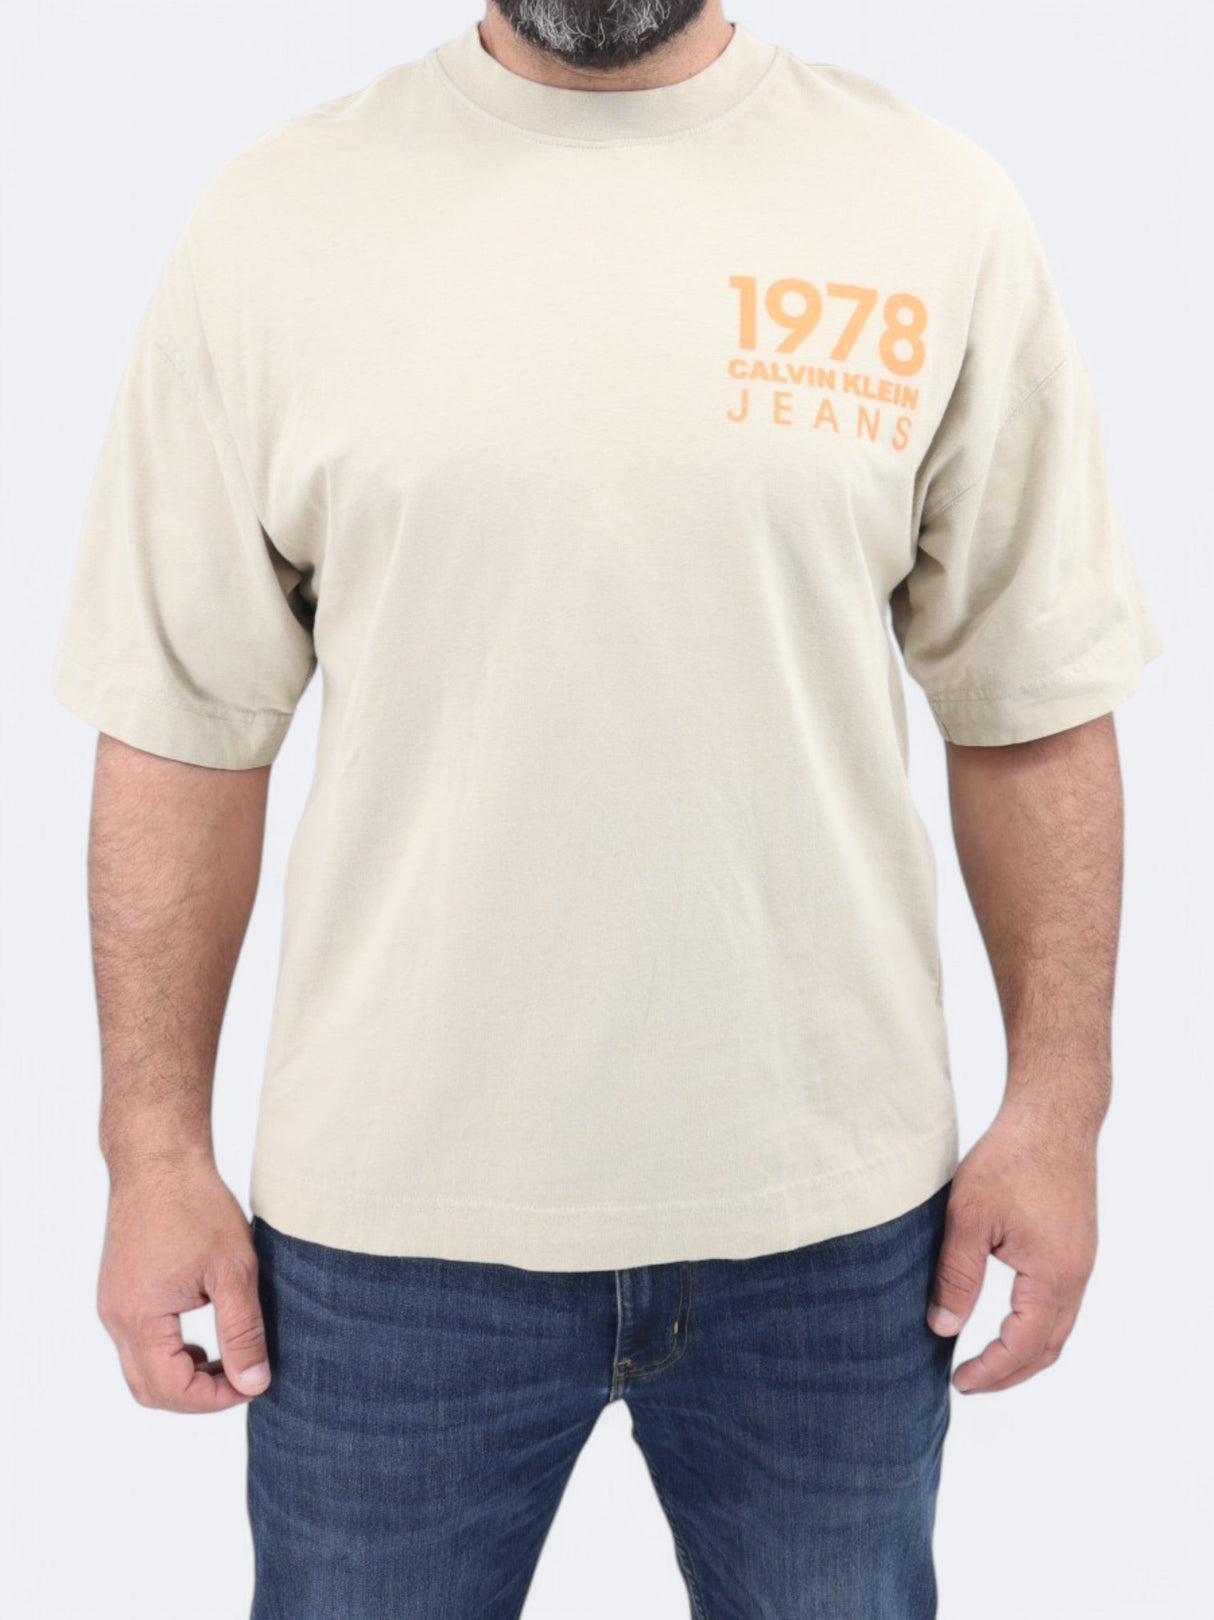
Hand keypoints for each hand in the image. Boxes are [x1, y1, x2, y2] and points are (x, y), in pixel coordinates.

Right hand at [97, 1157, 271, 1412]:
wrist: (159, 1160)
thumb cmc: (196, 1205)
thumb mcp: (234, 1270)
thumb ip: (243, 1331)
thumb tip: (254, 1382)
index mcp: (140, 1317)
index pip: (173, 1390)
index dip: (217, 1398)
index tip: (255, 1381)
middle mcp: (116, 1318)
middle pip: (150, 1389)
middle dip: (198, 1396)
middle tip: (242, 1378)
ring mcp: (112, 1305)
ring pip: (141, 1369)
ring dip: (182, 1376)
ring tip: (228, 1358)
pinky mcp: (118, 1292)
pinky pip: (138, 1343)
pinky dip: (169, 1353)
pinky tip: (204, 1336)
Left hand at [926, 1103, 1098, 1393]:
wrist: (1052, 1118)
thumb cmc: (1009, 1158)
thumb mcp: (968, 1217)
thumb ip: (956, 1276)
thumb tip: (943, 1328)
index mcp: (1053, 1275)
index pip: (1022, 1346)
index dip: (990, 1371)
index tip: (957, 1382)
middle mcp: (1076, 1275)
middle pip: (1047, 1348)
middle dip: (1008, 1373)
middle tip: (968, 1382)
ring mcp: (1081, 1262)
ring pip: (1057, 1328)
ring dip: (1023, 1352)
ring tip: (984, 1360)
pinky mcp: (1076, 1248)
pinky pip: (1060, 1304)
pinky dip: (1034, 1325)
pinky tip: (1006, 1321)